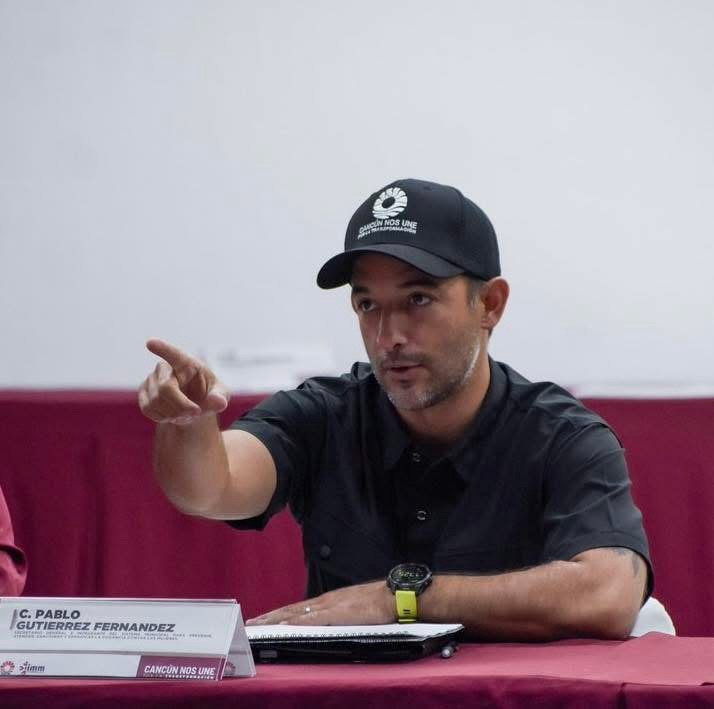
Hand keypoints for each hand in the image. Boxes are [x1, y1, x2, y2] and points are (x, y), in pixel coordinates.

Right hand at [138, 338, 229, 425]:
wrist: (193, 407)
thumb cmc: (208, 395)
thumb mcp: (220, 394)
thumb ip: (220, 397)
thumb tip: (219, 401)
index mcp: (187, 363)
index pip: (174, 354)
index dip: (162, 348)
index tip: (150, 343)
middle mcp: (166, 368)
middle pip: (165, 388)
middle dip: (181, 406)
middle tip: (195, 413)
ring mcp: (152, 379)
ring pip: (155, 401)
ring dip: (172, 414)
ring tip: (184, 414)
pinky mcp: (143, 392)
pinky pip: (148, 408)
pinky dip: (162, 417)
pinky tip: (171, 415)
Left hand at [246, 580, 395, 625]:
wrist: (394, 595)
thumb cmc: (378, 602)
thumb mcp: (353, 607)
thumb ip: (339, 614)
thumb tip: (328, 623)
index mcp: (328, 601)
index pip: (296, 607)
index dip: (278, 614)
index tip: (262, 619)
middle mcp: (324, 601)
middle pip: (290, 609)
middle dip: (269, 617)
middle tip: (250, 623)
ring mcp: (330, 606)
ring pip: (296, 612)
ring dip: (275, 619)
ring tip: (258, 625)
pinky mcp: (338, 613)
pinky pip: (313, 618)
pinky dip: (297, 622)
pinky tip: (285, 625)